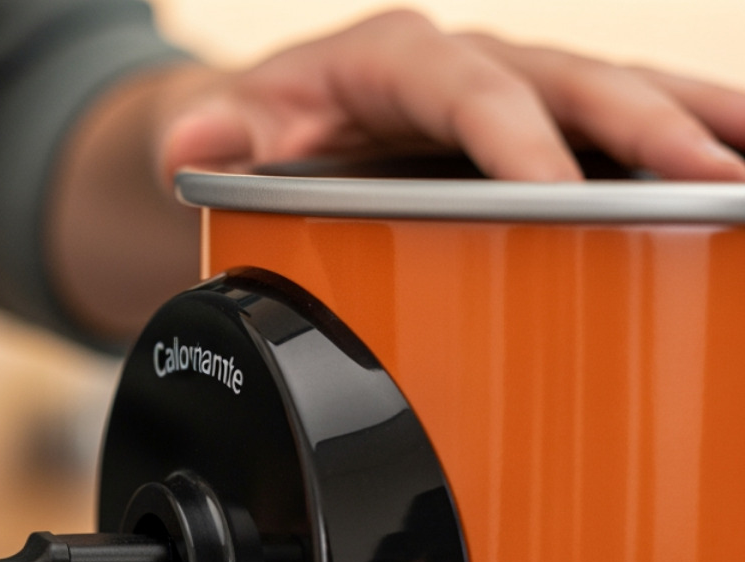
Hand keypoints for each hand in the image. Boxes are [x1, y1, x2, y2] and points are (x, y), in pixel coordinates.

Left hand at [156, 8, 744, 183]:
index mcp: (397, 56)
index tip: (553, 186)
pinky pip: (622, 123)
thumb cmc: (268, 123)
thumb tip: (190, 145)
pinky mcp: (542, 121)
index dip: (513, 135)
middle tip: (710, 179)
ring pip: (619, 95)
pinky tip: (739, 166)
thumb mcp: (231, 127)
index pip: (465, 88)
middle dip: (641, 131)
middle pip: (566, 85)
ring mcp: (517, 88)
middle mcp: (471, 62)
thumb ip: (215, 135)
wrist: (283, 116)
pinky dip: (689, 134)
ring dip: (696, 126)